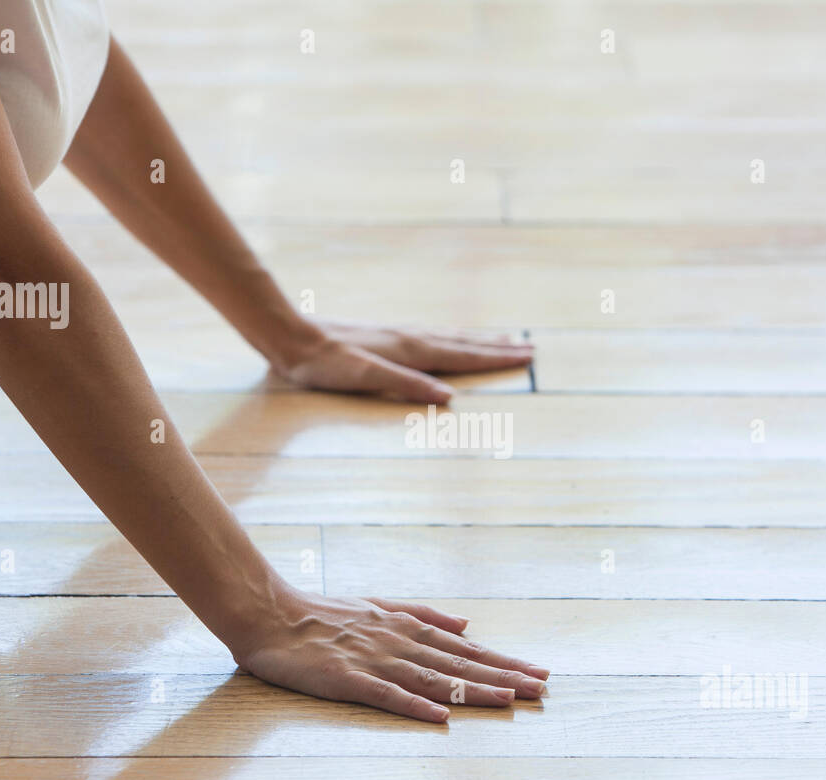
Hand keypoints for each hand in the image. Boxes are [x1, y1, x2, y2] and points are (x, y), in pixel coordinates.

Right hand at [228, 591, 549, 721]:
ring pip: (432, 677)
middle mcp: (398, 641)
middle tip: (541, 689)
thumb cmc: (322, 612)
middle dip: (503, 676)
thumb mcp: (379, 605)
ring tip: (509, 701)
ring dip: (472, 690)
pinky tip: (440, 716)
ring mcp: (374, 659)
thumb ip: (423, 614)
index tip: (538, 672)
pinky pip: (386, 694)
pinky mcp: (347, 678)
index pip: (465, 649)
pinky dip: (414, 704)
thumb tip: (466, 624)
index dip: (503, 661)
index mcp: (406, 627)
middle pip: (459, 663)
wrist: (269, 613)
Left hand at [274, 321, 534, 402]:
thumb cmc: (325, 365)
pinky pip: (434, 336)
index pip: (463, 356)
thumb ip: (406, 385)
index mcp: (411, 350)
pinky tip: (450, 339)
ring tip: (505, 338)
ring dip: (479, 340)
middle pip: (464, 343)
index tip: (527, 357)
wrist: (294, 339)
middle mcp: (411, 338)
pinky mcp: (387, 337)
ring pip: (450, 337)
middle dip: (498, 348)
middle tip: (531, 347)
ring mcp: (400, 335)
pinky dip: (453, 337)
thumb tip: (448, 398)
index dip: (496, 358)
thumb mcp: (364, 377)